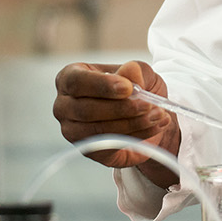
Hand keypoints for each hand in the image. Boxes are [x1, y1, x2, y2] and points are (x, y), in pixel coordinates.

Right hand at [52, 60, 180, 188]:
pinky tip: (154, 127)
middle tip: (148, 105)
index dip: (102, 86)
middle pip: (86, 110)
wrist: (145, 113)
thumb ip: (135, 70)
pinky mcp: (88, 150)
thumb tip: (129, 73)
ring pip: (98, 131)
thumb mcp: (140, 72)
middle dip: (121, 108)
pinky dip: (136, 136)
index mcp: (69, 78)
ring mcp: (72, 131)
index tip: (128, 88)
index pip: (76, 82)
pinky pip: (110, 146)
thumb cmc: (134, 88)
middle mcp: (64, 106)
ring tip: (157, 116)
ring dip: (132, 124)